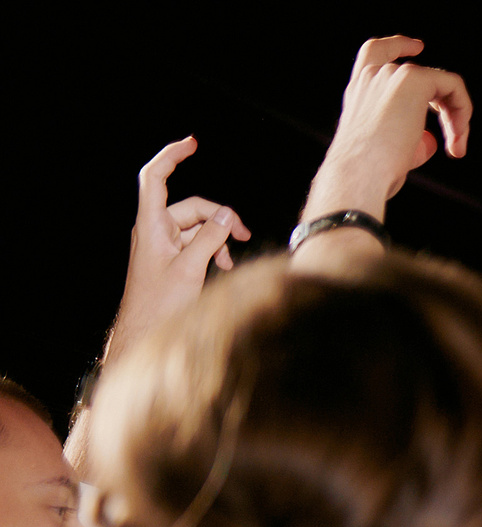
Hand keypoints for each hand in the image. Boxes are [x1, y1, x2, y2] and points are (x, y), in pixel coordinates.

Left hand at [102, 138, 247, 363]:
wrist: (145, 333)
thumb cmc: (160, 305)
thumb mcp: (191, 269)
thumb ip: (209, 238)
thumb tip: (227, 215)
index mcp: (151, 225)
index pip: (156, 178)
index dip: (172, 157)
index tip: (192, 144)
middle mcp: (155, 230)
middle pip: (191, 207)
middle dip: (219, 218)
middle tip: (243, 235)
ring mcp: (162, 245)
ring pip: (197, 228)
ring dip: (217, 240)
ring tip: (229, 262)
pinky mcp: (170, 259)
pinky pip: (195, 244)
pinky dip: (211, 251)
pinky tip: (222, 268)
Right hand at [300, 37, 471, 226]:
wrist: (361, 174)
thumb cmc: (371, 172)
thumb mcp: (387, 150)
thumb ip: (408, 137)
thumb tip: (429, 140)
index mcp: (360, 91)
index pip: (376, 53)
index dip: (399, 45)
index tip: (419, 47)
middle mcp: (372, 76)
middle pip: (423, 77)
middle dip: (446, 110)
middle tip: (454, 144)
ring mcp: (391, 74)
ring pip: (442, 84)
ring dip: (457, 116)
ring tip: (456, 145)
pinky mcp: (412, 79)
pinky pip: (453, 85)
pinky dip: (463, 110)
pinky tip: (458, 135)